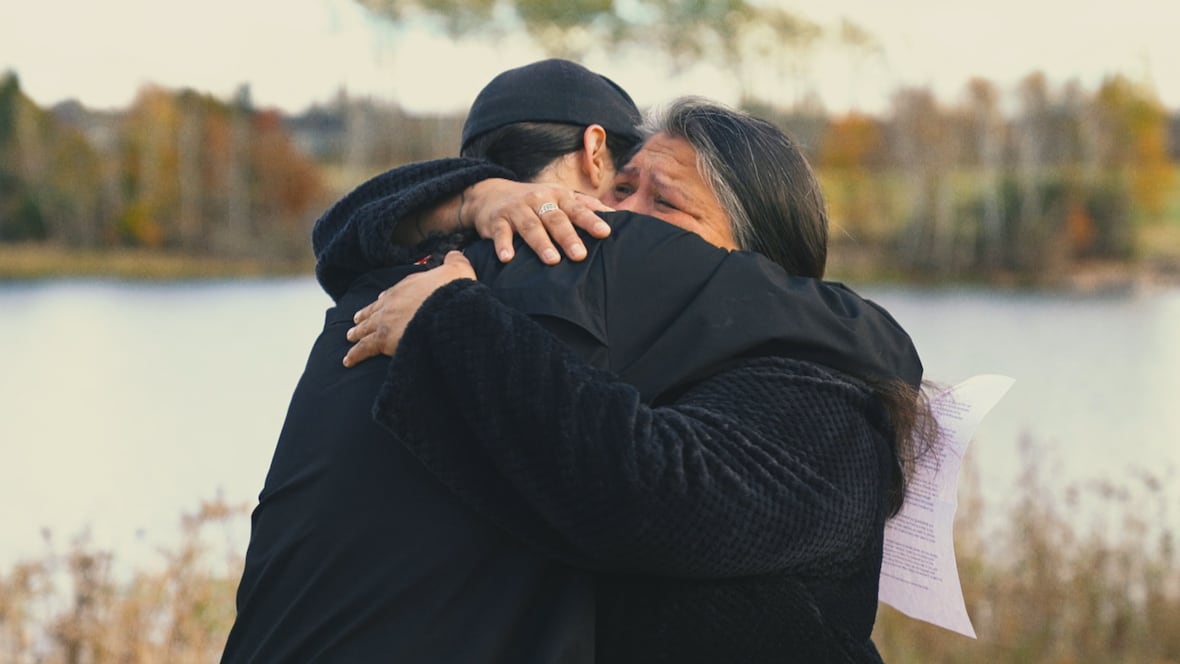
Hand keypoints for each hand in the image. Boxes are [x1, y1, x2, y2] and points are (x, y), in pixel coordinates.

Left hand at [343, 251, 475, 366]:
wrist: (448, 309)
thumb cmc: (454, 293)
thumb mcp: (457, 269)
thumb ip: (455, 261)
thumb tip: (456, 255)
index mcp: (406, 286)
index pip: (391, 294)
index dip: (385, 299)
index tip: (381, 302)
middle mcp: (391, 302)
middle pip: (374, 310)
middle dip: (365, 316)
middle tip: (357, 321)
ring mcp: (385, 321)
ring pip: (365, 328)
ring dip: (357, 332)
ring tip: (351, 337)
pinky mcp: (383, 339)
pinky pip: (364, 348)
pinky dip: (355, 354)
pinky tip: (348, 360)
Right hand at [464, 179, 612, 263]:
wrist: (491, 193)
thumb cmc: (534, 201)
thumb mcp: (559, 196)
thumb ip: (585, 205)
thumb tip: (615, 214)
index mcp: (558, 196)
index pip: (577, 209)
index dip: (590, 220)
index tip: (604, 232)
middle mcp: (539, 200)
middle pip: (555, 219)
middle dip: (568, 237)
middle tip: (580, 255)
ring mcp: (517, 210)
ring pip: (531, 227)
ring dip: (541, 243)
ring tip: (552, 260)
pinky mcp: (496, 221)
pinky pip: (500, 233)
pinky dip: (503, 245)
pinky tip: (507, 258)